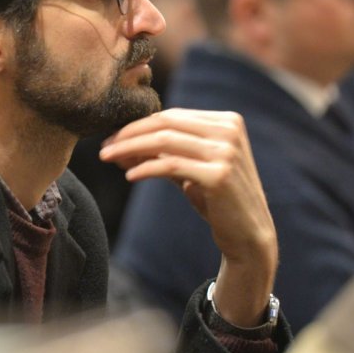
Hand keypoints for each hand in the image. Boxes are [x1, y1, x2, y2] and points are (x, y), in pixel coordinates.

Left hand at [100, 108, 276, 326]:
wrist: (250, 236)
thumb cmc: (218, 200)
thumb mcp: (190, 169)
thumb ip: (162, 153)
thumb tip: (118, 144)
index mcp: (227, 121)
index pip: (172, 116)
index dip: (138, 125)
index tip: (112, 138)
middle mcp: (229, 130)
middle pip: (165, 124)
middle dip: (129, 134)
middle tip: (103, 147)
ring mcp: (227, 151)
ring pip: (164, 141)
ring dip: (130, 148)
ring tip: (108, 157)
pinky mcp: (219, 174)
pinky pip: (171, 165)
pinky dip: (146, 168)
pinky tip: (130, 176)